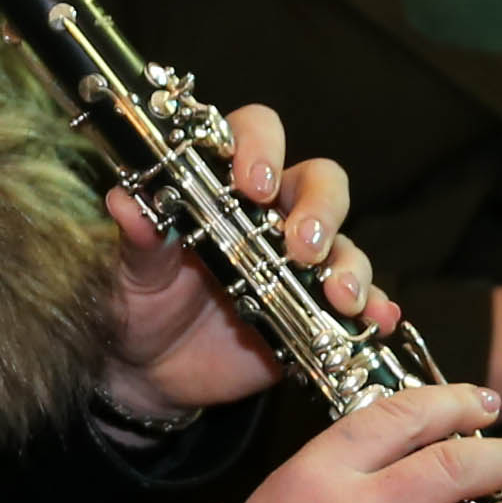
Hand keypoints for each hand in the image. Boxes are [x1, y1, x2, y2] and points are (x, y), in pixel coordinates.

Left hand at [100, 100, 385, 418]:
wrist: (149, 367)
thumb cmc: (141, 299)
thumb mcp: (133, 269)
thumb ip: (139, 236)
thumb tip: (125, 202)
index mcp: (226, 183)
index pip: (256, 135)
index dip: (261, 148)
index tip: (252, 183)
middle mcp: (273, 214)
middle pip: (321, 183)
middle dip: (320, 210)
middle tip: (302, 246)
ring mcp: (300, 262)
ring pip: (345, 243)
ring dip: (351, 266)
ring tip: (339, 297)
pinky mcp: (315, 309)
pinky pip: (359, 301)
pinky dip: (373, 308)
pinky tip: (377, 320)